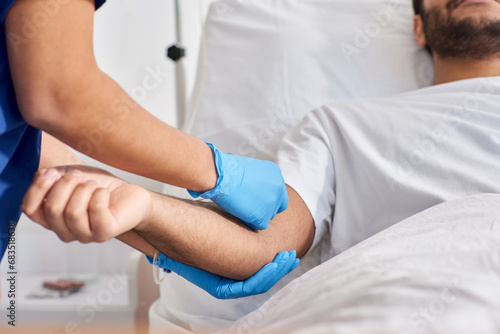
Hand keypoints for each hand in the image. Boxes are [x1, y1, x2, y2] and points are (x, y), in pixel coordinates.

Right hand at [22, 165, 151, 242]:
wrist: (130, 195)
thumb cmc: (100, 187)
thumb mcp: (71, 175)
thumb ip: (52, 176)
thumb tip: (41, 176)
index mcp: (51, 218)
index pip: (29, 209)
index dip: (38, 188)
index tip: (52, 172)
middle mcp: (65, 231)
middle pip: (51, 209)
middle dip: (66, 184)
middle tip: (81, 177)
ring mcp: (84, 235)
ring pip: (72, 212)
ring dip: (84, 190)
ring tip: (93, 185)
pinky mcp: (104, 233)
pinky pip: (96, 210)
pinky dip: (100, 194)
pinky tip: (104, 193)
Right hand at [148, 250, 298, 298]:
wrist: (174, 226)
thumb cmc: (178, 238)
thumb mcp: (175, 250)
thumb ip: (173, 257)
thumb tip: (163, 259)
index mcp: (217, 282)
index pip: (244, 287)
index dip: (262, 277)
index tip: (275, 263)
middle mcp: (227, 280)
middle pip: (258, 282)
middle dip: (276, 271)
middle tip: (289, 256)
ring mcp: (235, 270)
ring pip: (261, 275)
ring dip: (278, 267)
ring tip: (290, 255)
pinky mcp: (242, 258)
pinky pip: (260, 265)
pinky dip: (271, 260)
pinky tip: (281, 252)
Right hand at [188, 143, 288, 229]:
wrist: (221, 176)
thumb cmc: (228, 171)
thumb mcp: (252, 170)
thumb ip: (261, 181)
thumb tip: (257, 190)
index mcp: (276, 174)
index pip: (279, 193)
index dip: (269, 198)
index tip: (259, 200)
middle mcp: (278, 188)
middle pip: (276, 206)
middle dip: (264, 207)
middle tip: (249, 205)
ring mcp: (272, 202)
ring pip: (268, 216)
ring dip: (257, 213)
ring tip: (241, 207)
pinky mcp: (263, 216)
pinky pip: (260, 225)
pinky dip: (250, 222)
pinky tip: (240, 213)